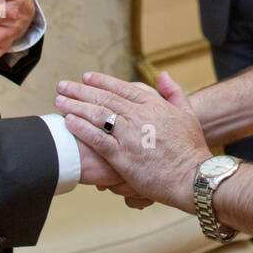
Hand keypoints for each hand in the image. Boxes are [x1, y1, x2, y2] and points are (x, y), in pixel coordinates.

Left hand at [57, 70, 207, 212]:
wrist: (194, 177)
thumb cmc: (192, 149)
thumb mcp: (188, 114)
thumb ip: (174, 92)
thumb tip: (163, 75)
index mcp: (154, 104)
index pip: (121, 88)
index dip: (101, 81)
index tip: (85, 77)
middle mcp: (140, 116)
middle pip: (104, 98)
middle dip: (80, 90)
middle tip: (63, 85)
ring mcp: (130, 136)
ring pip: (97, 115)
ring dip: (75, 106)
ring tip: (59, 101)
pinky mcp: (123, 156)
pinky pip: (97, 138)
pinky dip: (81, 128)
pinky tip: (68, 121)